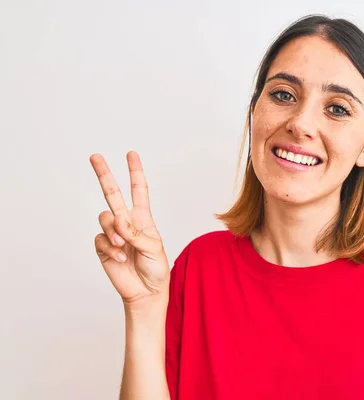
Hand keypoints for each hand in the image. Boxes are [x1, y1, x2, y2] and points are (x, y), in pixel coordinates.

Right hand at [90, 151, 169, 306]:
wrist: (146, 292)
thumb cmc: (156, 269)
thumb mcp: (154, 248)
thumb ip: (137, 233)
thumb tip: (119, 220)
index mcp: (143, 219)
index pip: (139, 190)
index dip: (135, 172)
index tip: (131, 154)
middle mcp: (127, 222)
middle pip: (112, 193)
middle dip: (104, 174)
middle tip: (95, 156)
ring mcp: (114, 234)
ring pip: (105, 218)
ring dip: (114, 232)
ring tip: (125, 247)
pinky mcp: (103, 247)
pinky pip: (100, 239)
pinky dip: (111, 248)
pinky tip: (120, 257)